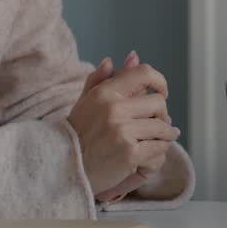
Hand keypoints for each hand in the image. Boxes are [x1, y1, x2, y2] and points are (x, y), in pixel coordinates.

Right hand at [68, 51, 178, 198]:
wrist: (63, 172)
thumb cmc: (76, 136)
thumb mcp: (85, 103)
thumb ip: (107, 78)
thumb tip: (133, 56)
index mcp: (104, 92)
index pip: (144, 74)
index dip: (160, 82)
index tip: (162, 94)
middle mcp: (113, 108)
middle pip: (159, 103)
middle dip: (161, 117)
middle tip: (158, 127)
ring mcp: (121, 130)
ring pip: (163, 128)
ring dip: (164, 138)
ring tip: (158, 143)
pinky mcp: (129, 153)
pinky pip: (159, 149)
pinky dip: (156, 157)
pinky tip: (146, 161)